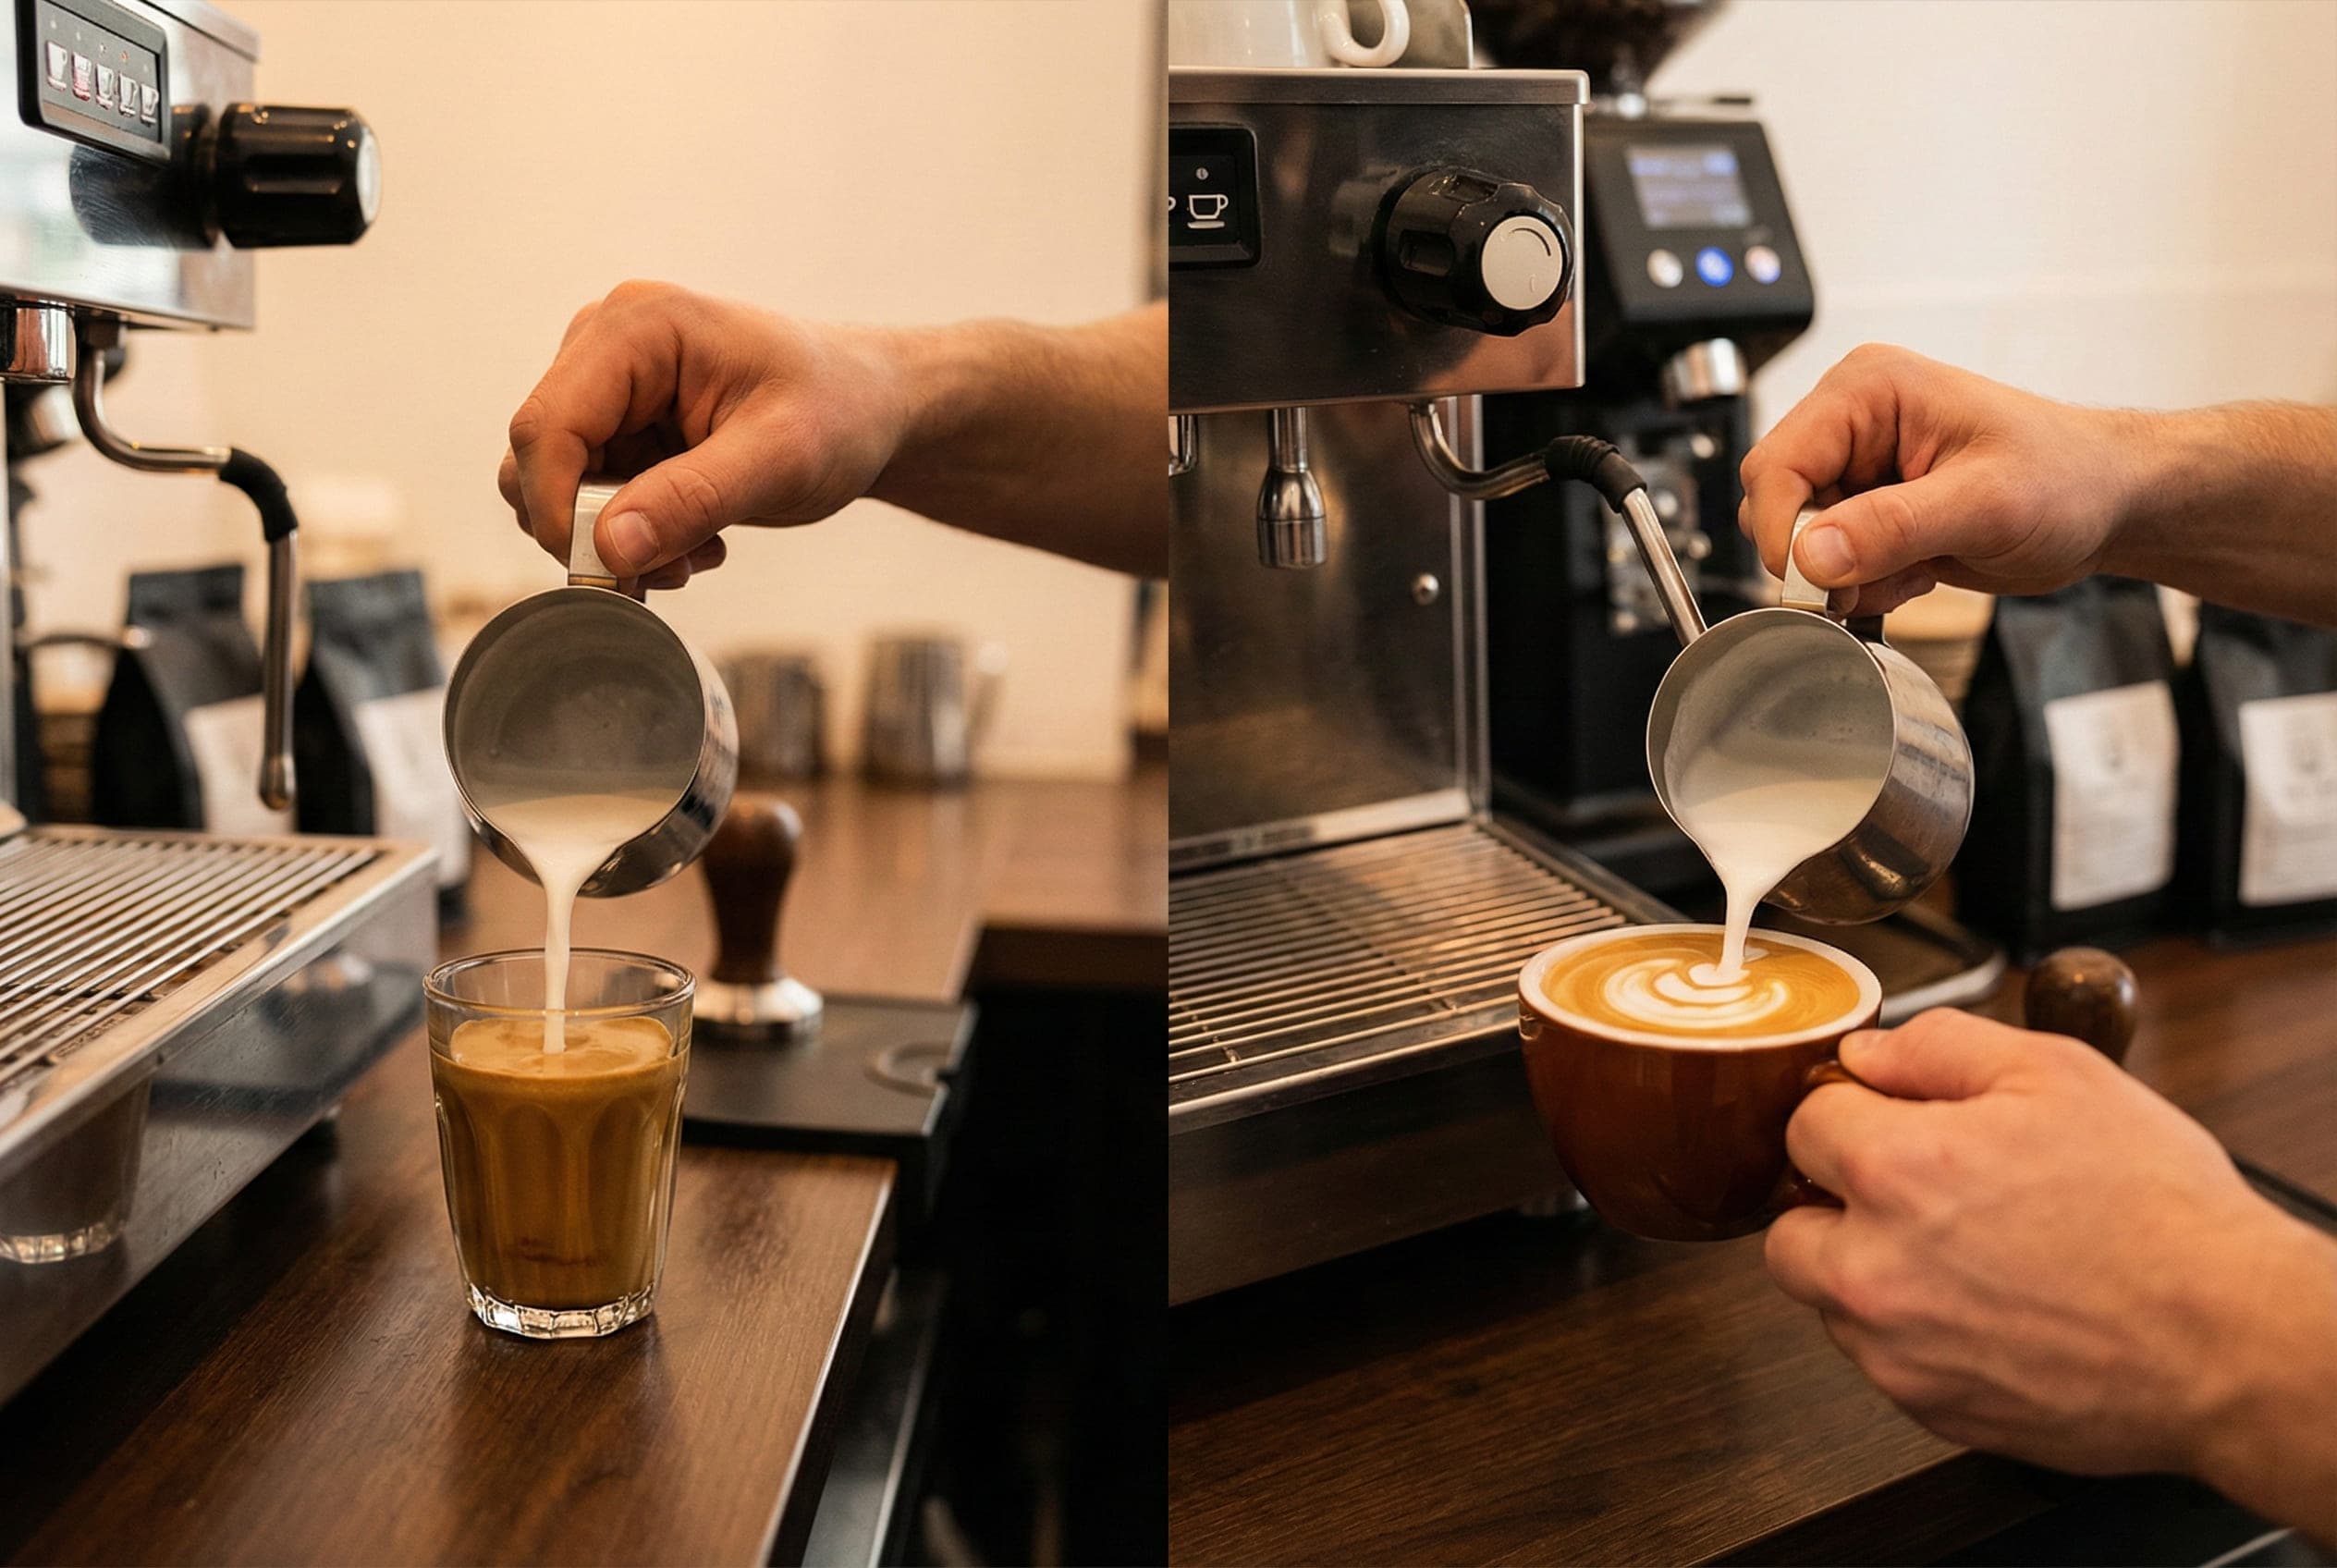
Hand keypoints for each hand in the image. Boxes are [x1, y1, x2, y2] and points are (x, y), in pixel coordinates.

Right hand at [500, 281, 912, 589]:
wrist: (871, 410)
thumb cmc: (841, 413)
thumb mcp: (781, 460)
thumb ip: (692, 500)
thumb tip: (608, 549)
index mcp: (638, 327)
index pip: (545, 426)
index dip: (558, 509)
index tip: (605, 573)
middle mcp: (604, 344)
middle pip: (537, 458)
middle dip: (593, 531)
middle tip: (677, 569)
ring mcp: (607, 384)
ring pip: (556, 485)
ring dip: (615, 539)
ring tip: (699, 552)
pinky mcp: (619, 422)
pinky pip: (588, 495)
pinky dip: (631, 533)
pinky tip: (697, 538)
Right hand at [1737, 345, 2142, 615]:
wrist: (2109, 503)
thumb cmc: (2070, 478)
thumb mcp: (1985, 504)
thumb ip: (1892, 527)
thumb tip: (1809, 556)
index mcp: (1867, 390)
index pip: (1775, 465)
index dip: (1782, 530)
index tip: (1813, 582)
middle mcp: (1851, 421)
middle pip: (1775, 504)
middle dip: (1818, 557)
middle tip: (1878, 579)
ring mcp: (1857, 465)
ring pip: (1798, 540)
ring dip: (1847, 574)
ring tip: (1915, 569)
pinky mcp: (1868, 506)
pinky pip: (1827, 560)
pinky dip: (1864, 582)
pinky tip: (1919, 570)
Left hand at [1765, 1009, 2336, 1537]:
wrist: (2230, 1341)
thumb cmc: (2161, 1212)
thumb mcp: (2059, 1075)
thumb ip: (1939, 1048)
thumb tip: (1867, 1053)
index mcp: (1897, 1171)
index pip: (1804, 1124)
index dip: (1852, 1113)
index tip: (1887, 1123)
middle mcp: (1875, 1267)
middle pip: (1788, 1225)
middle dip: (1834, 1204)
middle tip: (1909, 1195)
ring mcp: (1896, 1349)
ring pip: (1829, 1300)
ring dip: (1868, 1272)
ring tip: (1963, 1254)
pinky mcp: (1929, 1407)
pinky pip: (1881, 1359)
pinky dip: (1912, 1333)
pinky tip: (1986, 1308)